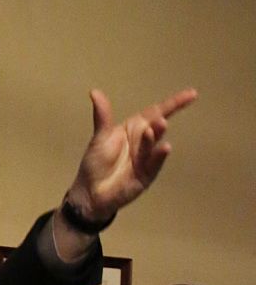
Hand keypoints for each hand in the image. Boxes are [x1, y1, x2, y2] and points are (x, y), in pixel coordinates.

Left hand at [67, 87, 197, 219]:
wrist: (91, 192)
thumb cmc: (96, 163)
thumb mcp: (100, 137)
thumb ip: (102, 116)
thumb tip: (95, 92)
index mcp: (134, 129)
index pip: (156, 112)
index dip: (174, 103)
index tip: (192, 94)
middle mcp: (143, 142)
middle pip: (156, 128)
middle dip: (160, 123)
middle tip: (160, 119)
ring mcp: (146, 159)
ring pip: (154, 145)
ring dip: (155, 137)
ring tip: (158, 127)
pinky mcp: (146, 175)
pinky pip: (154, 164)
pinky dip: (159, 156)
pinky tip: (164, 148)